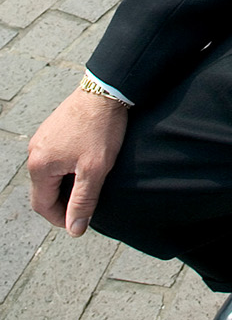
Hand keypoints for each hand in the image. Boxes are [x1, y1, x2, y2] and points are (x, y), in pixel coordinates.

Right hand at [27, 86, 127, 235]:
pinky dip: (68, 167)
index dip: (60, 218)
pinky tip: (87, 164)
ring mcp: (43, 138)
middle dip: (63, 201)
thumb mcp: (95, 169)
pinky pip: (56, 157)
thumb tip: (74, 229)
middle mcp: (35, 152)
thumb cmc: (101, 128)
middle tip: (87, 206)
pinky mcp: (54, 129)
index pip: (42, 205)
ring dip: (67, 184)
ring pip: (51, 173)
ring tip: (90, 186)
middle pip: (45, 189)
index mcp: (40, 166)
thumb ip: (83, 200)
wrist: (107, 89)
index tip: (80, 222)